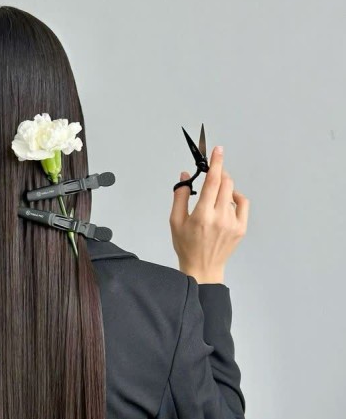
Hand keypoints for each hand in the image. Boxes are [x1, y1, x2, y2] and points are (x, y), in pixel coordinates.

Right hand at [169, 146, 248, 282]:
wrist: (203, 267)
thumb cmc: (187, 246)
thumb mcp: (176, 221)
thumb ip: (180, 196)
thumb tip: (186, 176)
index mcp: (202, 215)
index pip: (213, 182)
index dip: (216, 163)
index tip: (218, 151)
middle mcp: (219, 218)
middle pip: (226, 183)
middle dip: (219, 173)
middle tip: (212, 175)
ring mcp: (232, 223)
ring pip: (232, 192)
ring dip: (224, 188)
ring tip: (213, 199)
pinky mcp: (241, 228)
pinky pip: (242, 203)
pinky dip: (235, 198)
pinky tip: (226, 203)